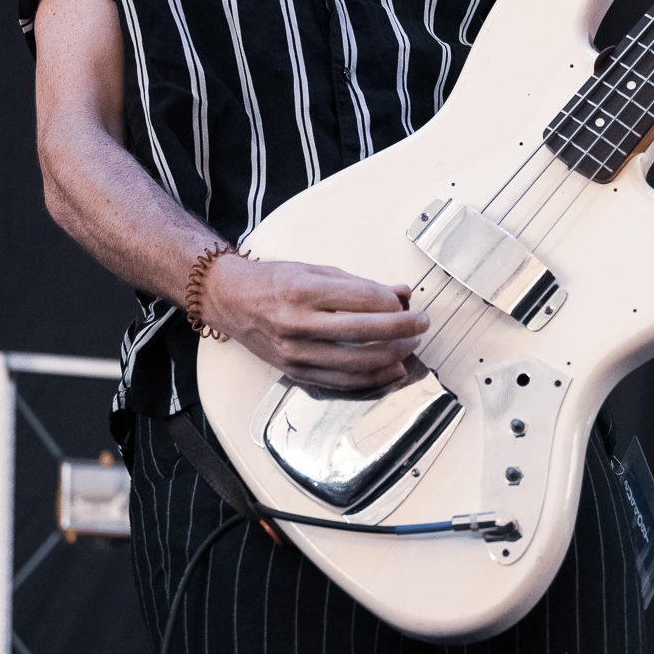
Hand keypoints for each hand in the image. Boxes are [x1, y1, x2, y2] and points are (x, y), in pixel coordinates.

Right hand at [203, 255, 428, 389]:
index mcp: (302, 291)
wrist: (231, 301)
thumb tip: (401, 293)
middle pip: (363, 333)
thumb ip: (361, 284)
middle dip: (401, 330)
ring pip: (356, 364)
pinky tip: (392, 371)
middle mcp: (297, 324)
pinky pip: (342, 383)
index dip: (394, 304)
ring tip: (411, 346)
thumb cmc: (273, 281)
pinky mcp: (296, 373)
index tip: (410, 304)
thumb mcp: (316, 270)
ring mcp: (296, 353)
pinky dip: (372, 380)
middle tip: (422, 325)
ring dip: (392, 358)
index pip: (362, 300)